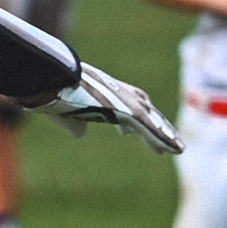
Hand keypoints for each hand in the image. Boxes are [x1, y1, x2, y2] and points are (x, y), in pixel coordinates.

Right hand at [29, 58, 179, 155]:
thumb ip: (73, 122)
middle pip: (144, 109)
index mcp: (102, 90)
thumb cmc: (48, 89)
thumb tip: (81, 133)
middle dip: (156, 124)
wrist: (48, 78)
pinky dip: (162, 137)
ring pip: (150, 118)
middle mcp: (117, 91)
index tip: (129, 133)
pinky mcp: (126, 108)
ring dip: (165, 134)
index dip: (132, 117)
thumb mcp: (61, 110)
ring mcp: (123, 98)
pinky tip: (174, 149)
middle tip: (168, 141)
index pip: (125, 103)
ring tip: (178, 149)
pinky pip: (149, 126)